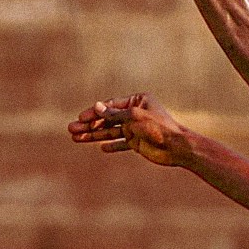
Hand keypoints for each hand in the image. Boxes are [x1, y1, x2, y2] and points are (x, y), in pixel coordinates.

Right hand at [68, 93, 187, 164]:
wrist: (177, 147)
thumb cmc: (159, 128)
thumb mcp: (134, 117)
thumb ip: (115, 114)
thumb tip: (96, 106)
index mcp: (136, 101)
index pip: (110, 106)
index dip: (94, 113)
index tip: (80, 119)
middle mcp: (135, 113)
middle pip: (107, 119)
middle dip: (89, 125)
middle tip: (71, 129)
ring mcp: (135, 128)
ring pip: (110, 131)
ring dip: (94, 135)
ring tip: (76, 138)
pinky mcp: (137, 142)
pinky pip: (121, 143)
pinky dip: (111, 145)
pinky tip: (101, 147)